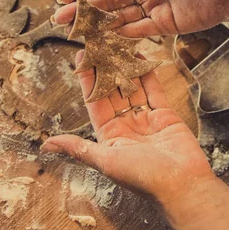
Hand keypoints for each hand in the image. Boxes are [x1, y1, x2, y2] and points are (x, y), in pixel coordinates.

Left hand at [41, 52, 228, 229]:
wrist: (182, 184)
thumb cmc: (142, 177)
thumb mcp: (105, 161)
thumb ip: (78, 147)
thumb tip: (46, 145)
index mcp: (109, 136)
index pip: (94, 102)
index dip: (88, 80)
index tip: (81, 59)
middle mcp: (126, 126)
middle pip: (113, 91)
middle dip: (106, 69)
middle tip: (100, 44)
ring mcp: (146, 119)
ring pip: (133, 87)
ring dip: (126, 67)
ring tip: (118, 45)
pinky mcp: (165, 115)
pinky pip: (154, 90)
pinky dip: (148, 74)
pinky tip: (140, 57)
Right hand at [53, 0, 228, 36]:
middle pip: (108, 1)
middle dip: (84, 10)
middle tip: (59, 18)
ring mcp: (151, 9)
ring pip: (119, 18)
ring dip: (97, 24)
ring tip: (75, 31)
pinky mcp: (163, 26)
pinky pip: (137, 31)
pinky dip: (120, 35)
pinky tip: (102, 39)